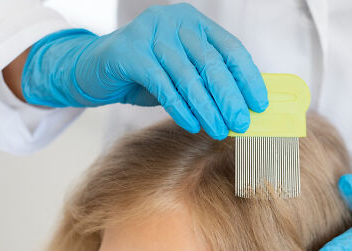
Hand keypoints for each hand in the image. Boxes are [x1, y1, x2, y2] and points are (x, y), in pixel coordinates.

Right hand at [21, 3, 268, 138]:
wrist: (91, 70)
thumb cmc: (143, 74)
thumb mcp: (179, 72)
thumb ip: (206, 80)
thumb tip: (242, 108)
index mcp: (192, 22)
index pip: (230, 49)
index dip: (247, 77)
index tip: (260, 104)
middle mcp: (173, 20)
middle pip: (211, 62)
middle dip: (230, 97)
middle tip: (242, 123)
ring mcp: (149, 32)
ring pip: (187, 76)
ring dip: (207, 108)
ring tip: (220, 130)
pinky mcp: (128, 51)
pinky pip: (161, 84)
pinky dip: (179, 107)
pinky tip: (191, 125)